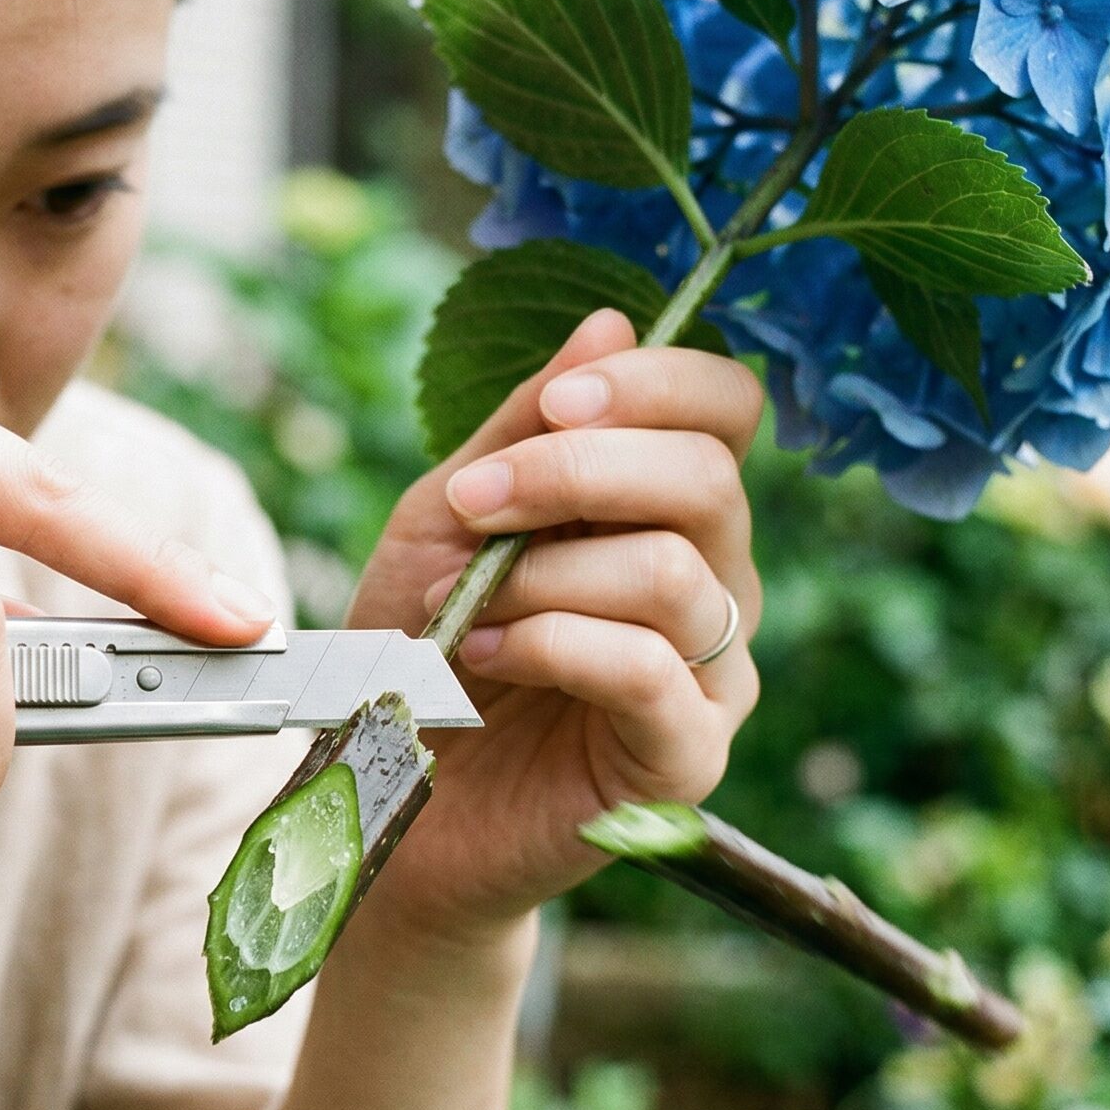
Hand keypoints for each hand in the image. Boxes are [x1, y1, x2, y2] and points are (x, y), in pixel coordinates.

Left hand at [345, 309, 765, 944]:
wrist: (385, 790)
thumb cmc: (420, 648)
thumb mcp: (447, 517)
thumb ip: (523, 428)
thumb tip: (612, 319)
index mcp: (665, 511)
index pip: (724, 410)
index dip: (652, 386)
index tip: (549, 406)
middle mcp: (712, 584)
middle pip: (710, 479)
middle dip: (578, 471)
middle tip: (474, 503)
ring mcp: (709, 676)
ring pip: (677, 575)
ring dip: (548, 573)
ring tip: (467, 607)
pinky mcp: (683, 759)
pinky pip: (654, 674)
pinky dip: (558, 646)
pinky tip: (488, 654)